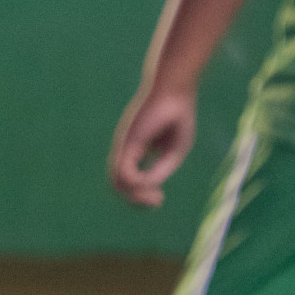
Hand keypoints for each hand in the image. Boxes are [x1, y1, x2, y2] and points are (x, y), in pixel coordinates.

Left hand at [109, 86, 196, 206]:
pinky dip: (138, 184)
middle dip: (137, 201)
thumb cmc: (177, 118)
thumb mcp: (173, 151)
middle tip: (158, 200)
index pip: (129, 182)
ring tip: (156, 197)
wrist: (174, 93)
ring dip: (135, 197)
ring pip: (116, 183)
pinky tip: (152, 185)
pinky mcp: (127, 143)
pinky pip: (124, 172)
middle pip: (119, 187)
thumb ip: (160, 170)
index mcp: (136, 153)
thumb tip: (147, 189)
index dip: (141, 197)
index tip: (159, 198)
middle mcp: (126, 153)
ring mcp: (124, 148)